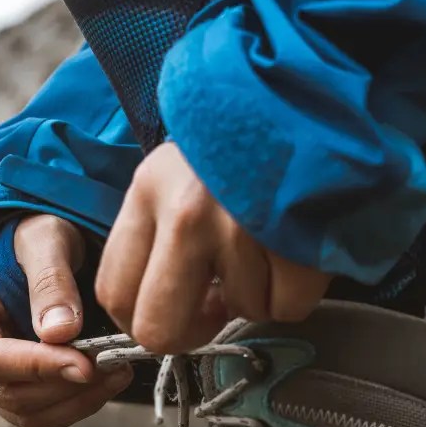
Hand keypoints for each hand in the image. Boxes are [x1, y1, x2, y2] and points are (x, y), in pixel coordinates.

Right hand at [0, 215, 132, 426]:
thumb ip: (51, 281)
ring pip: (28, 412)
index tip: (84, 364)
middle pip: (9, 392)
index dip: (35, 366)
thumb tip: (61, 332)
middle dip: (65, 384)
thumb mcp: (43, 241)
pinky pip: (45, 414)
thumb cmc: (31, 241)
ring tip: (118, 369)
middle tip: (113, 364)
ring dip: (78, 400)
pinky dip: (80, 403)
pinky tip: (108, 378)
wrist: (32, 255)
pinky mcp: (14, 393)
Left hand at [96, 143, 331, 353]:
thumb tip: (165, 314)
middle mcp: (185, 212)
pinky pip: (287, 306)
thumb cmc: (242, 139)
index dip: (141, 321)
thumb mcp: (177, 174)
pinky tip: (295, 250)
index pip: (113, 292)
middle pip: (158, 328)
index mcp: (147, 192)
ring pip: (240, 312)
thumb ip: (158, 236)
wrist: (311, 92)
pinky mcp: (293, 238)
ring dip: (258, 293)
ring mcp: (240, 227)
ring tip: (268, 246)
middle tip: (216, 309)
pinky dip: (295, 291)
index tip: (170, 314)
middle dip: (190, 334)